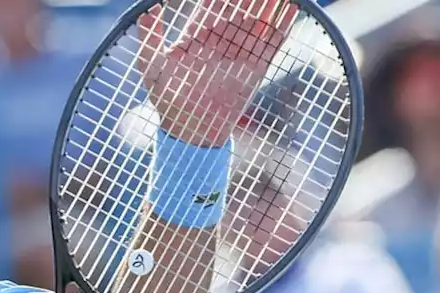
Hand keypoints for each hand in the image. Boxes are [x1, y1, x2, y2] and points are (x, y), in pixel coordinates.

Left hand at [139, 0, 295, 146]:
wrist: (189, 132)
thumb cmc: (166, 100)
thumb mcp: (152, 67)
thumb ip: (150, 37)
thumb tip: (147, 9)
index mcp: (197, 39)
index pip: (212, 7)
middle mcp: (220, 43)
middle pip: (238, 10)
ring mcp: (239, 55)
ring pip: (258, 21)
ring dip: (269, 4)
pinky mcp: (255, 69)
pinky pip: (272, 43)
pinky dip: (283, 25)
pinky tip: (292, 7)